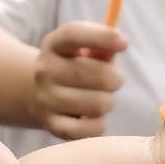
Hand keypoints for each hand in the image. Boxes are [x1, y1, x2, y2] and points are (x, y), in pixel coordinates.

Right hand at [31, 20, 123, 138]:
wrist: (39, 94)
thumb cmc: (74, 66)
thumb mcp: (84, 49)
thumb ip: (102, 45)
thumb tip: (119, 44)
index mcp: (53, 45)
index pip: (73, 34)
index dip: (101, 37)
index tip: (125, 44)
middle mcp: (45, 70)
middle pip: (98, 75)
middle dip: (114, 79)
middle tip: (111, 82)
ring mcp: (46, 99)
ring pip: (99, 103)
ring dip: (107, 102)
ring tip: (99, 99)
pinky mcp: (52, 125)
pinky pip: (90, 129)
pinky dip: (98, 124)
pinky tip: (93, 117)